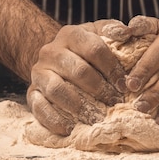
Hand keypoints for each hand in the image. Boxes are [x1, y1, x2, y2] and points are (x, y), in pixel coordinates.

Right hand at [27, 20, 129, 135]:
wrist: (54, 58)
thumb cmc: (84, 48)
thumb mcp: (98, 33)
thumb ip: (112, 31)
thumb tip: (127, 32)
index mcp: (71, 34)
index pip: (94, 49)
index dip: (112, 69)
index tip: (125, 86)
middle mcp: (51, 51)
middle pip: (77, 71)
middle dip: (100, 90)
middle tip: (115, 104)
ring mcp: (39, 72)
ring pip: (57, 90)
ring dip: (79, 107)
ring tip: (96, 119)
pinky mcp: (31, 92)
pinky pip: (39, 108)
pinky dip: (55, 120)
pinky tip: (70, 129)